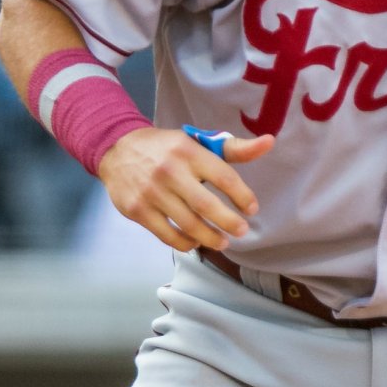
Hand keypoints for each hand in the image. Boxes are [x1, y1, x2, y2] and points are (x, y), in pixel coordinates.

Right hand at [99, 125, 273, 251]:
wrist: (117, 149)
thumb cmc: (167, 149)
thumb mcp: (198, 143)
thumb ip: (234, 148)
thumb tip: (269, 142)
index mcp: (188, 152)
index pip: (224, 177)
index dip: (243, 196)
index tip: (252, 208)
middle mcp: (170, 172)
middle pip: (206, 205)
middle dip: (229, 222)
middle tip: (241, 231)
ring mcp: (152, 193)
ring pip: (188, 224)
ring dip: (210, 238)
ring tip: (222, 241)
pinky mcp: (138, 210)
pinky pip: (168, 235)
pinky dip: (185, 243)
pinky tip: (195, 242)